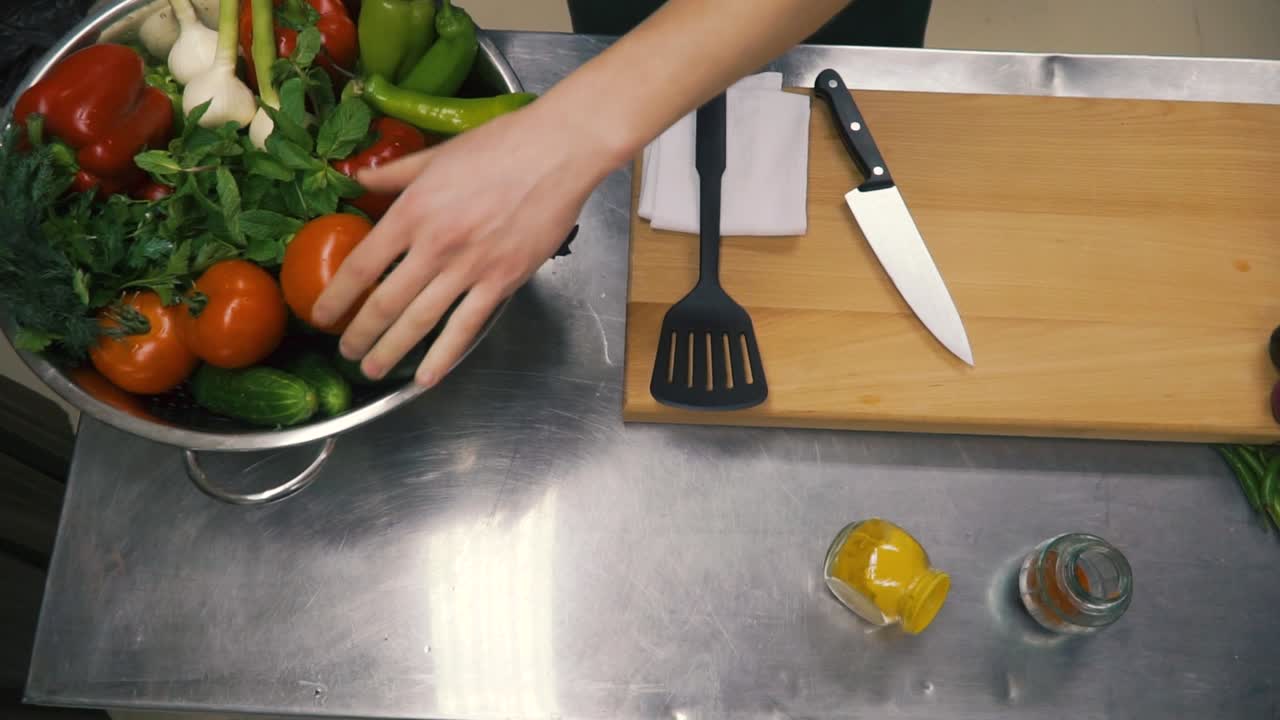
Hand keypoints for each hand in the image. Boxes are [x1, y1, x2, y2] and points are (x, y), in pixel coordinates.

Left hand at [311, 101, 613, 386]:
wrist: (557, 153)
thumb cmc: (500, 145)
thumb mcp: (437, 154)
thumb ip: (395, 173)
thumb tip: (358, 177)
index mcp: (412, 212)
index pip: (362, 265)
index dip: (336, 296)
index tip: (321, 315)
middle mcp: (434, 246)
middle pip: (385, 302)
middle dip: (359, 333)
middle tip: (344, 350)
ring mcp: (469, 268)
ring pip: (419, 321)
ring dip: (391, 350)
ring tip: (371, 368)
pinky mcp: (502, 281)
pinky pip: (466, 327)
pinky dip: (443, 356)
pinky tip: (427, 376)